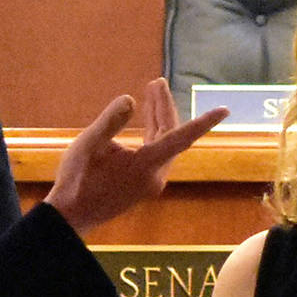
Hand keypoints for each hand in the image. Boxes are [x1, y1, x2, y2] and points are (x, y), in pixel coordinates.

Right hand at [47, 79, 228, 233]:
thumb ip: (111, 121)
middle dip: (165, 105)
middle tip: (158, 81)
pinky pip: (157, 151)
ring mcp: (151, 180)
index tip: (224, 110)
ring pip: (165, 142)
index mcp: (145, 165)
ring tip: (152, 89)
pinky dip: (154, 131)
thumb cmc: (77, 179)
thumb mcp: (88, 144)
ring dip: (159, 116)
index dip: (203, 122)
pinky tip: (148, 117)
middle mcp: (155, 175)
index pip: (181, 138)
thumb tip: (129, 99)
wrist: (72, 215)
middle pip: (171, 134)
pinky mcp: (144, 182)